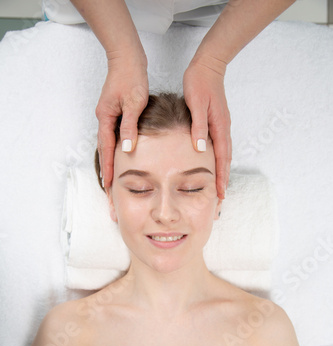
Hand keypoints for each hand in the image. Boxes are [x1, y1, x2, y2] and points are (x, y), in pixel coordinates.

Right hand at [96, 49, 148, 189]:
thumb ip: (130, 127)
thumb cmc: (132, 77)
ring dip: (109, 161)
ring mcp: (107, 115)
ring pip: (107, 143)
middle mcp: (103, 118)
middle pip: (103, 149)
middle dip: (105, 169)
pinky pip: (112, 135)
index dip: (108, 168)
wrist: (128, 58)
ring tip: (111, 178)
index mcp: (106, 117)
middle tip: (107, 189)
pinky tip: (119, 156)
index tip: (108, 185)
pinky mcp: (114, 112)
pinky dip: (114, 149)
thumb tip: (126, 149)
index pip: (106, 149)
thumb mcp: (134, 103)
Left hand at [183, 55, 231, 199]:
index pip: (221, 158)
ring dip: (223, 172)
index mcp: (219, 127)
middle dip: (224, 180)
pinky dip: (220, 160)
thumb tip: (200, 149)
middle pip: (226, 160)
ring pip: (224, 155)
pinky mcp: (218, 123)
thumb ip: (198, 127)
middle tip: (221, 199)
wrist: (208, 65)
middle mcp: (223, 129)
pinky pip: (221, 147)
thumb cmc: (199, 83)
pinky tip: (215, 165)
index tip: (220, 194)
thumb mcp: (196, 104)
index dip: (220, 177)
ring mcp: (222, 126)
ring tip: (219, 187)